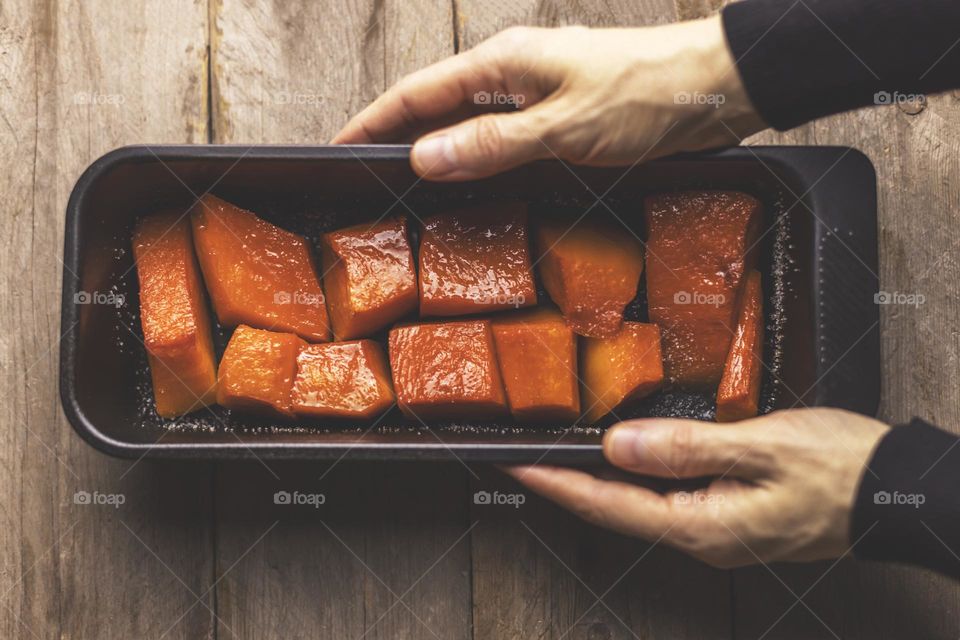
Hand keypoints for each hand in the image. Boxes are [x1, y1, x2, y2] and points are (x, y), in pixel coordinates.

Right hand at [333, 15, 765, 179]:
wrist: (715, 89)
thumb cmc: (646, 94)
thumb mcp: (561, 127)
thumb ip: (491, 144)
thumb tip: (425, 157)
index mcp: (504, 63)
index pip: (418, 93)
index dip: (375, 120)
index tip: (340, 145)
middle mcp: (514, 74)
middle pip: (439, 106)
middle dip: (399, 136)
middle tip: (367, 173)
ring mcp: (538, 95)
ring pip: (471, 124)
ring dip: (440, 151)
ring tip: (409, 183)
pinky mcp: (563, 118)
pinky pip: (505, 139)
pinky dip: (481, 160)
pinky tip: (475, 182)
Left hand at [505, 409, 887, 567]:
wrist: (897, 491)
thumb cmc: (842, 468)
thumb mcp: (761, 446)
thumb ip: (684, 447)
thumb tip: (616, 445)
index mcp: (701, 524)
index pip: (608, 504)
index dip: (556, 482)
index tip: (515, 464)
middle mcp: (701, 535)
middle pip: (615, 508)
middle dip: (565, 483)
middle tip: (523, 457)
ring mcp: (716, 528)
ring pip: (639, 503)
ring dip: (596, 480)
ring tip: (557, 457)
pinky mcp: (729, 514)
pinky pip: (666, 497)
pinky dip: (634, 476)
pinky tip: (624, 458)